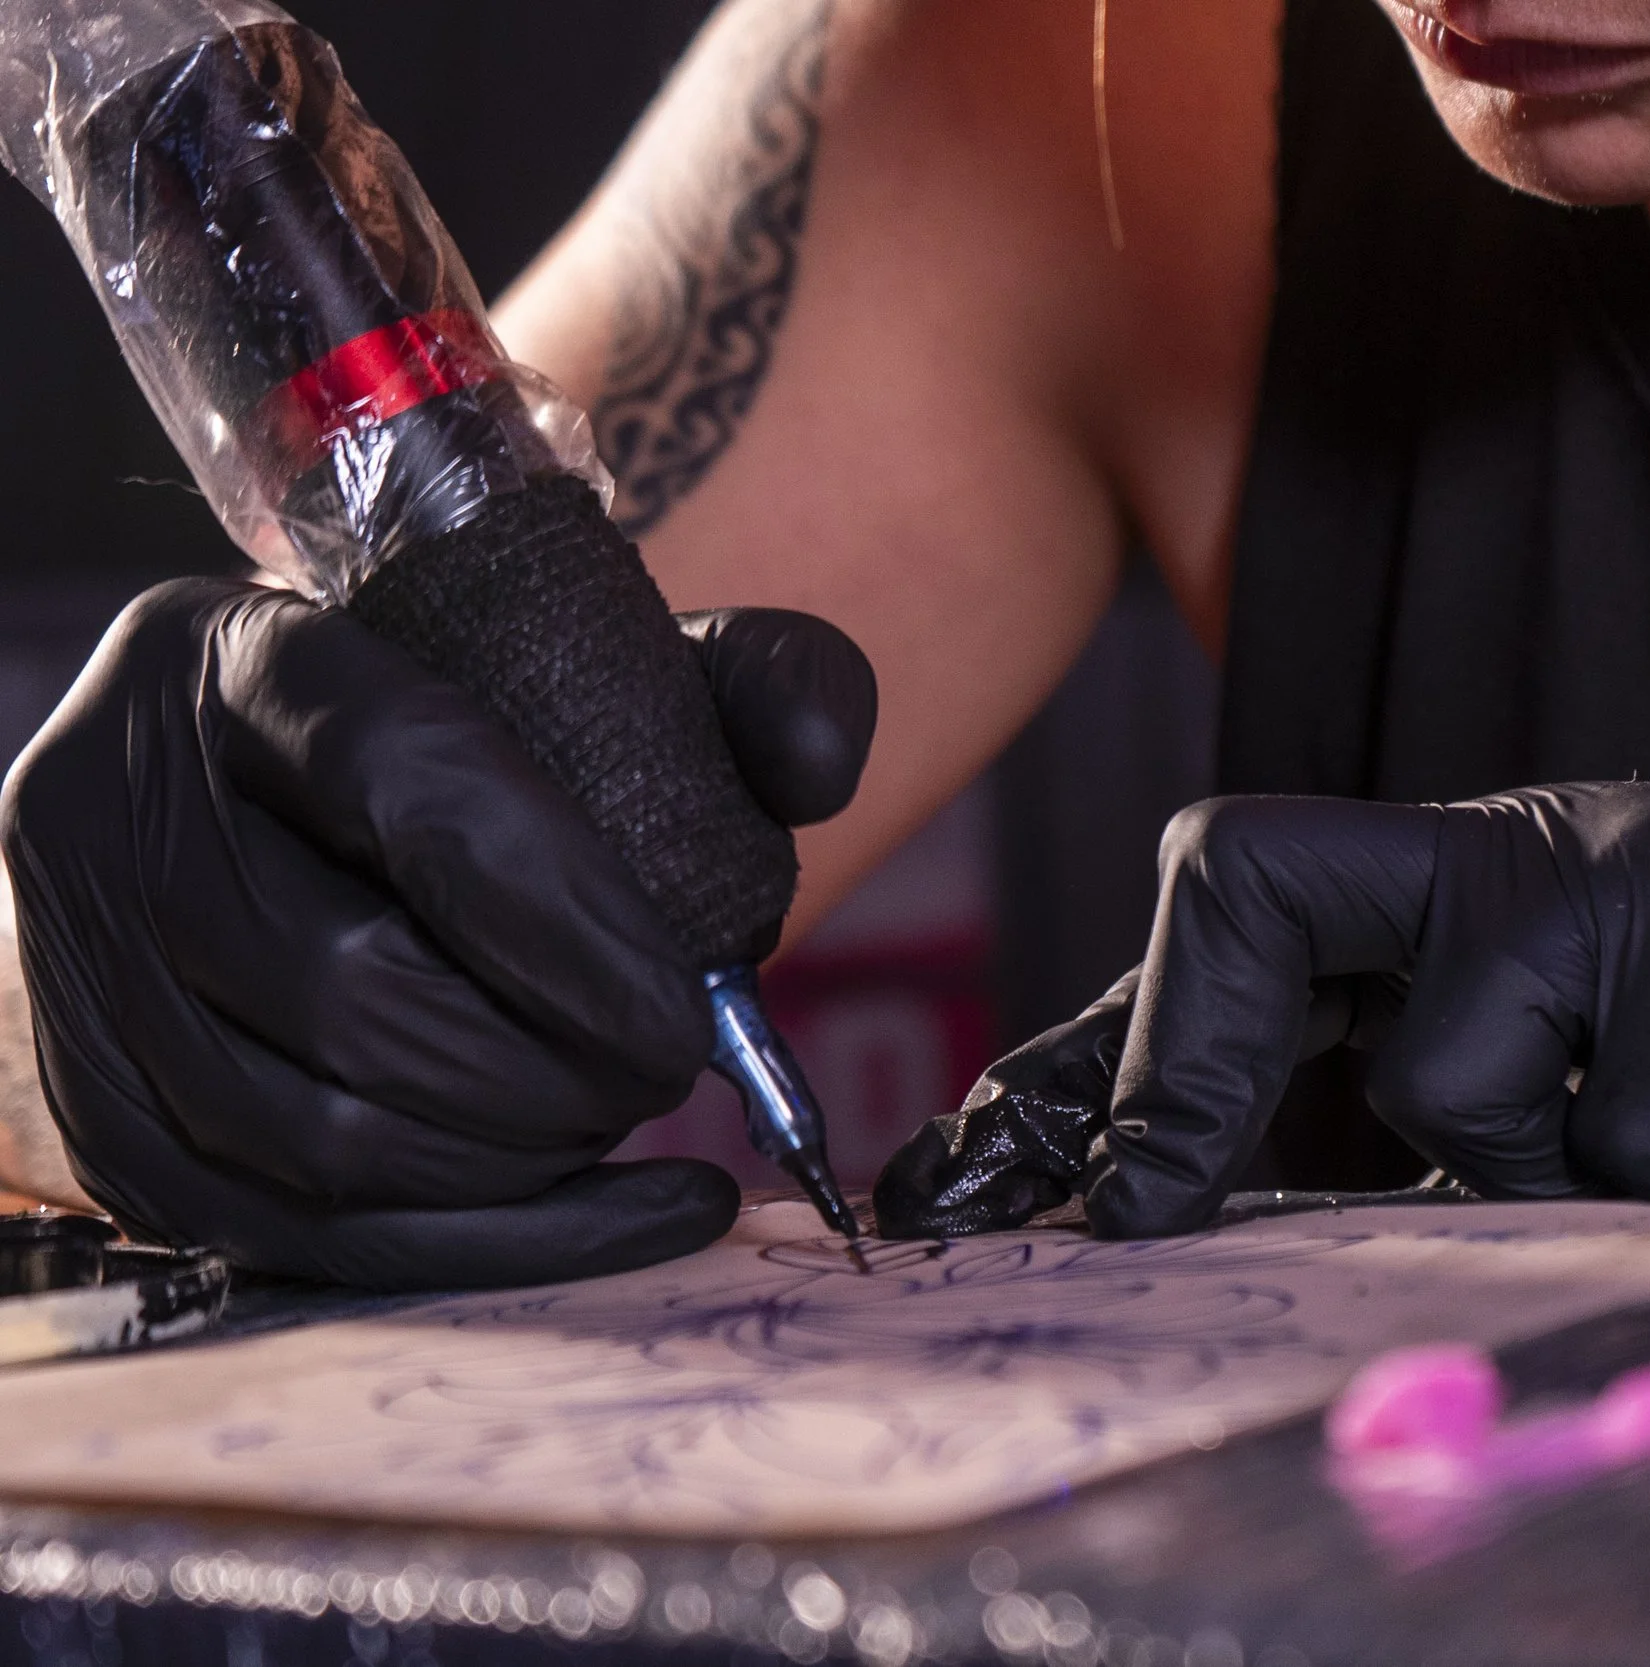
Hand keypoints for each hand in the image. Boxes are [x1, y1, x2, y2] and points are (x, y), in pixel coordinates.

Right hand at [1, 580, 874, 1288]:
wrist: (264, 804)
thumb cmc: (469, 736)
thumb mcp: (605, 661)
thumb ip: (754, 678)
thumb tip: (820, 765)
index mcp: (242, 660)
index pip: (411, 784)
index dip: (565, 919)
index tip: (683, 1007)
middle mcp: (116, 808)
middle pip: (351, 983)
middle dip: (549, 1064)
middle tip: (665, 1069)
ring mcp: (79, 973)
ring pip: (315, 1130)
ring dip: (513, 1161)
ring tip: (619, 1118)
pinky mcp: (95, 1120)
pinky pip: (294, 1235)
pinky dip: (478, 1249)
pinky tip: (617, 1217)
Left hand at [876, 747, 1649, 1239]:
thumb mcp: (1552, 1061)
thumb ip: (1399, 1117)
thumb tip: (1218, 1222)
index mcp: (1430, 895)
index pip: (1197, 939)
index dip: (1070, 1065)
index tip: (965, 1191)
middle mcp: (1489, 856)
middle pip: (1238, 879)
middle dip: (1184, 1063)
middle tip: (1157, 1203)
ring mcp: (1605, 870)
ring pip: (1444, 1061)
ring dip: (1520, 1165)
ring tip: (1633, 1151)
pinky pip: (1633, 1116)